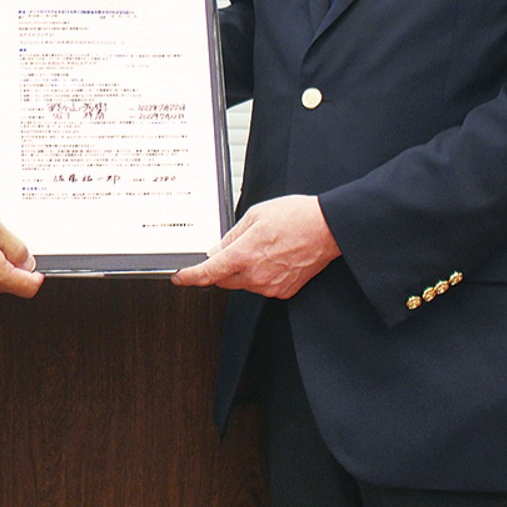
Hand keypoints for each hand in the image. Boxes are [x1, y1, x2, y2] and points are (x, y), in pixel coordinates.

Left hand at [170, 195, 340, 298]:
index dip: (189, 277)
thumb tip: (216, 250)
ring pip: (243, 282)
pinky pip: (261, 285)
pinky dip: (260, 274)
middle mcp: (255, 275)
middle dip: (220, 267)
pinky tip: (273, 256)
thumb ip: (231, 236)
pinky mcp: (283, 291)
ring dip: (242, 269)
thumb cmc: (295, 217)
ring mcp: (270, 286)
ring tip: (263, 246)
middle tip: (234, 247)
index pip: (208, 273)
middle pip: (223, 280)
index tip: (179, 277)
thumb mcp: (255, 216)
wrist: (326, 228)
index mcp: (244, 255)